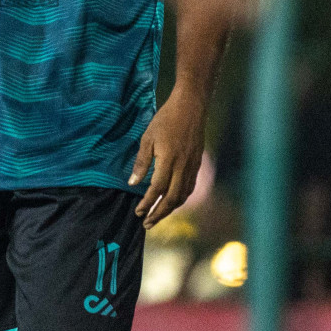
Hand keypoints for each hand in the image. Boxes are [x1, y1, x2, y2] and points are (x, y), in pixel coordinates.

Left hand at [130, 88, 207, 226]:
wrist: (191, 107)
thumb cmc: (166, 119)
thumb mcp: (148, 137)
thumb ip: (141, 162)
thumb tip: (132, 183)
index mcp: (168, 160)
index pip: (157, 189)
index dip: (147, 203)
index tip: (138, 212)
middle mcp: (182, 167)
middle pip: (171, 199)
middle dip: (158, 213)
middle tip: (146, 223)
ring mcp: (192, 167)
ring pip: (182, 196)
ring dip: (170, 209)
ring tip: (158, 216)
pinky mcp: (197, 165)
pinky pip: (189, 188)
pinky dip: (180, 199)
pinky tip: (173, 202)